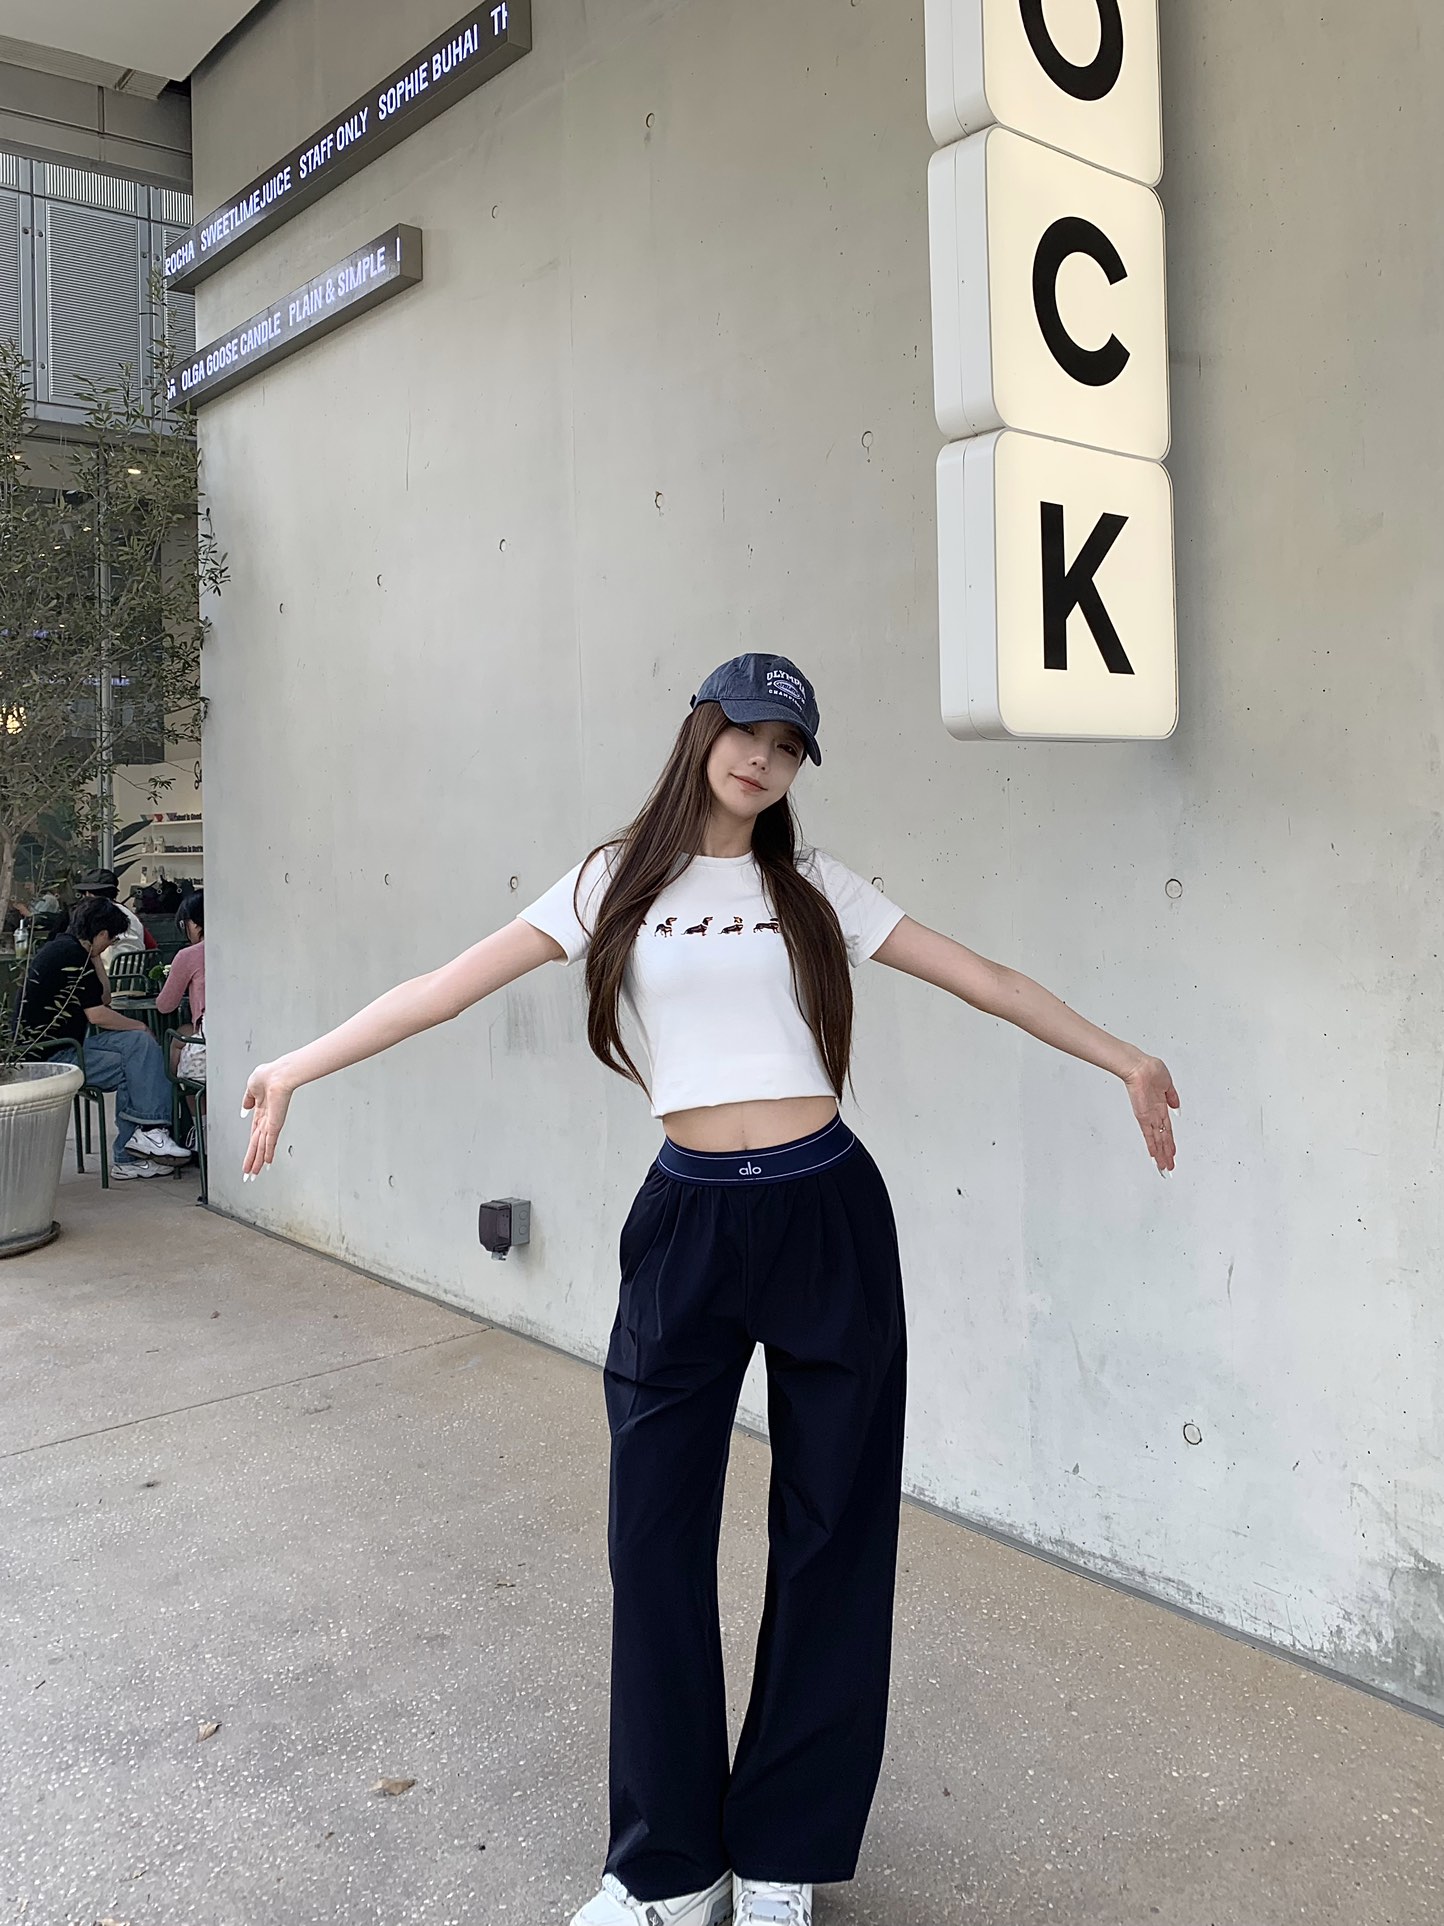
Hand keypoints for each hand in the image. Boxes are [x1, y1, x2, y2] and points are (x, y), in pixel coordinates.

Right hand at [241, 1061, 293, 1178]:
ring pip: (262, 1147)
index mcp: (261, 1111)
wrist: (278, 1073)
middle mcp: (267, 1120)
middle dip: (253, 1160)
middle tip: (250, 1175)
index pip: (254, 1134)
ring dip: (257, 1162)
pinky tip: (266, 1163)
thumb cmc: (269, 1075)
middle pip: (257, 1145)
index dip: (251, 1147)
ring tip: (253, 1174)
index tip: (249, 1157)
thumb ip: (248, 1099)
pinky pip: (270, 1142)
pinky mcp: (275, 1124)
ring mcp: (271, 1123)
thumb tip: (245, 1107)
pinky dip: (267, 1153)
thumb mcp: (251, 1087)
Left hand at [1124, 1054, 1179, 1173]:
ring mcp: (1148, 1117)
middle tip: (1167, 1168)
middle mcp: (1154, 1115)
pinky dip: (1152, 1146)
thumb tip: (1176, 1107)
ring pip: (1156, 1141)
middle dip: (1165, 1155)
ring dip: (1160, 1155)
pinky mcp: (1143, 1116)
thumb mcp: (1167, 1084)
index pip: (1166, 1130)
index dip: (1170, 1143)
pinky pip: (1148, 1134)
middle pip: (1161, 1140)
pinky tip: (1154, 1156)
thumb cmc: (1151, 1070)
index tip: (1172, 1154)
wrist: (1140, 1066)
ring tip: (1163, 1167)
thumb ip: (1172, 1097)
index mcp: (1160, 1107)